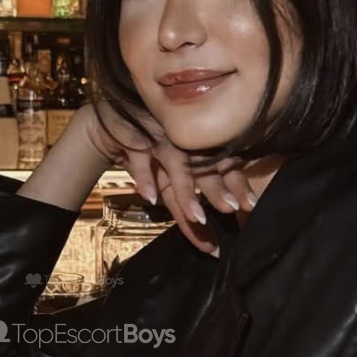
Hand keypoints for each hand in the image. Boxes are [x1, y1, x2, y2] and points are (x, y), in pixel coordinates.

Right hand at [76, 103, 256, 254]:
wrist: (108, 127)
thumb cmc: (145, 153)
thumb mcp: (166, 176)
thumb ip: (183, 199)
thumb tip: (202, 229)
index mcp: (197, 147)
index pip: (222, 167)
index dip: (236, 185)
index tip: (249, 205)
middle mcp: (182, 140)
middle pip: (204, 167)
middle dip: (218, 190)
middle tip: (231, 209)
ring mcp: (159, 137)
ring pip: (177, 164)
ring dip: (186, 191)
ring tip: (197, 217)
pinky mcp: (134, 137)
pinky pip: (140, 159)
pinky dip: (145, 179)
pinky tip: (150, 199)